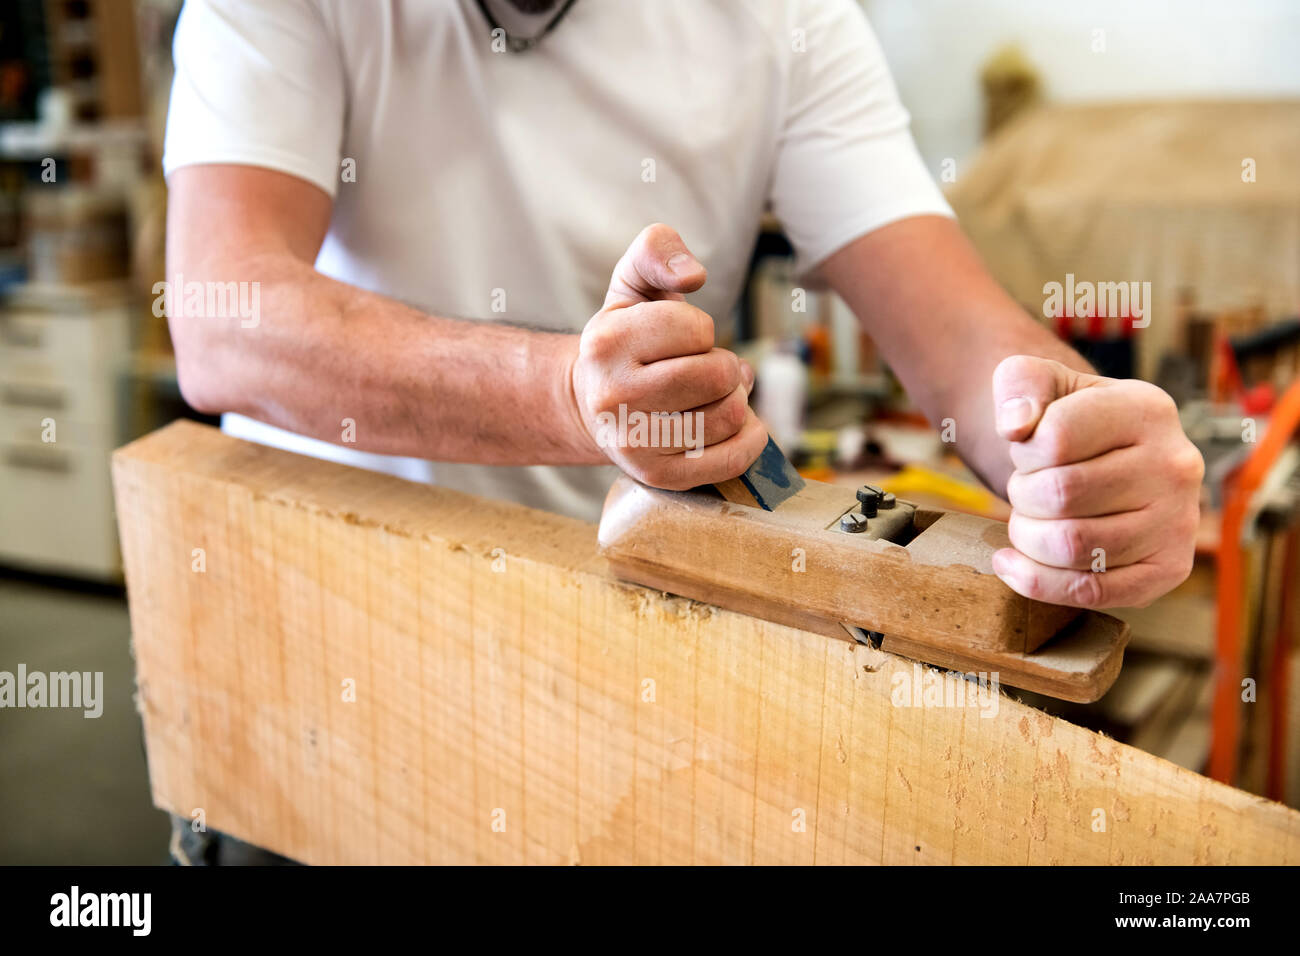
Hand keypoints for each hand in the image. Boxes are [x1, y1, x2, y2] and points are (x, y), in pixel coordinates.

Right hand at [570, 223, 768, 488]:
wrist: (591, 404)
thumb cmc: (626, 339)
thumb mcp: (632, 283)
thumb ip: (657, 250)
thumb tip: (693, 275)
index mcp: (606, 341)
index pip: (697, 329)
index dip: (701, 330)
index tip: (682, 339)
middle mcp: (613, 396)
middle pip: (719, 374)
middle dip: (725, 366)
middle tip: (709, 369)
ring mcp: (633, 443)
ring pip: (729, 416)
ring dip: (735, 400)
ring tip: (714, 396)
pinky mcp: (656, 477)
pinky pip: (731, 461)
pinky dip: (750, 440)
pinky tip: (739, 426)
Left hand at [990, 355, 1203, 607]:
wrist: (1109, 460)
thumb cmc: (1066, 420)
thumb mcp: (1039, 381)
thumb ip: (1019, 384)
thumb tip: (1017, 425)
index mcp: (1147, 410)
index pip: (1057, 437)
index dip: (1023, 450)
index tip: (1028, 450)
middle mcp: (1176, 465)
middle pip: (1061, 495)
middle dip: (1022, 495)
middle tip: (1025, 490)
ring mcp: (1178, 521)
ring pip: (1072, 546)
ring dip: (1027, 537)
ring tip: (1029, 520)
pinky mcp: (1168, 570)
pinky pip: (1091, 591)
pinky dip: (1037, 582)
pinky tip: (1012, 562)